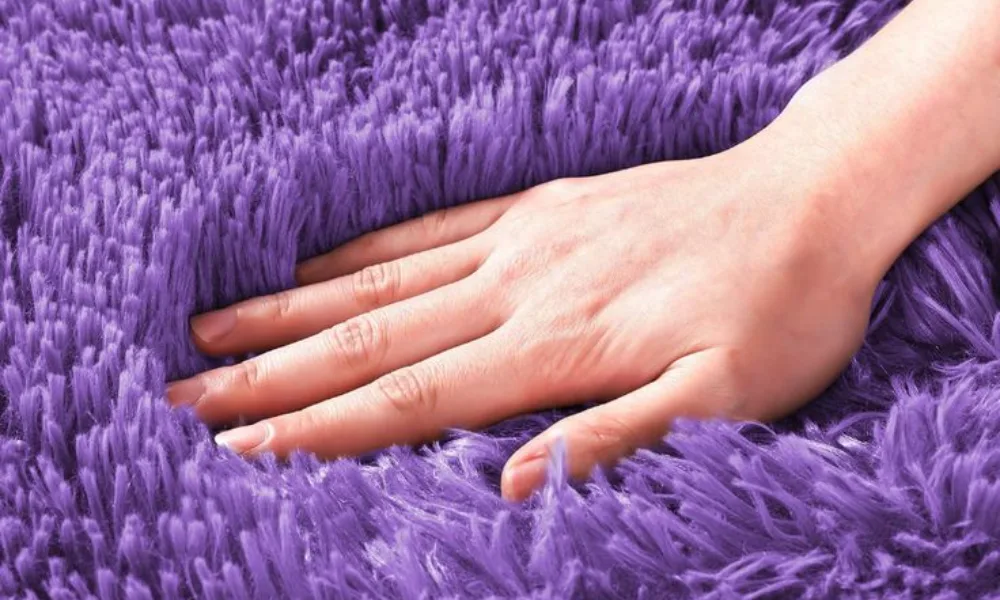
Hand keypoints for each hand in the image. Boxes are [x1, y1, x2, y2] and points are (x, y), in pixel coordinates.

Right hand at [165, 135, 878, 501]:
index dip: (320, 428)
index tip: (239, 449)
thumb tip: (520, 488)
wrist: (811, 198)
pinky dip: (362, 250)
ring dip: (290, 309)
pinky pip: (430, 227)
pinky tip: (316, 263)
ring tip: (213, 327)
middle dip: (269, 372)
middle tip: (183, 393)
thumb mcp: (727, 399)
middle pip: (369, 336)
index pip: (412, 396)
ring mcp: (520, 237)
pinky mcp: (536, 207)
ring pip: (381, 277)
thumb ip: (618, 439)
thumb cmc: (777, 310)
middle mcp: (518, 284)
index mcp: (556, 343)